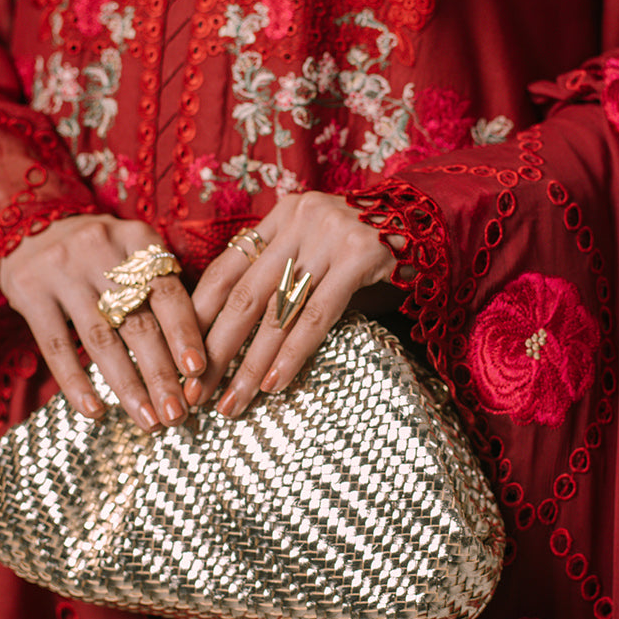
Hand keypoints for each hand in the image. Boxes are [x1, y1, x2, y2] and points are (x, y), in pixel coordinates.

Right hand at [0, 214, 204, 430]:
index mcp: (138, 239)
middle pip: (138, 322)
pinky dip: (76, 382)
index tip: (198, 372)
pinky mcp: (29, 290)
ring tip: (148, 421)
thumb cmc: (97, 252)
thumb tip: (195, 357)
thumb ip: (159, 289)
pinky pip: (56, 345)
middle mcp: (101, 251)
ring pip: (101, 339)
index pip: (168, 293)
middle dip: (161, 374)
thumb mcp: (131, 251)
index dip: (185, 334)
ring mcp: (62, 270)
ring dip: (127, 386)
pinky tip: (95, 411)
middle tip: (177, 414)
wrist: (27, 223)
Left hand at [190, 192, 401, 416]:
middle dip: (215, 350)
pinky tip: (273, 384)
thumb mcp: (321, 254)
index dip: (199, 318)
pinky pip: (316, 316)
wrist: (437, 226)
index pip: (225, 270)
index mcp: (282, 216)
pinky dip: (291, 353)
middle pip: (243, 295)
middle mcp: (300, 219)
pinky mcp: (359, 256)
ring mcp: (330, 234)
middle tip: (194, 394)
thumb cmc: (373, 254)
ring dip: (249, 364)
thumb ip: (285, 278)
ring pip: (276, 311)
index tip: (181, 361)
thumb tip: (233, 339)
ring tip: (231, 403)